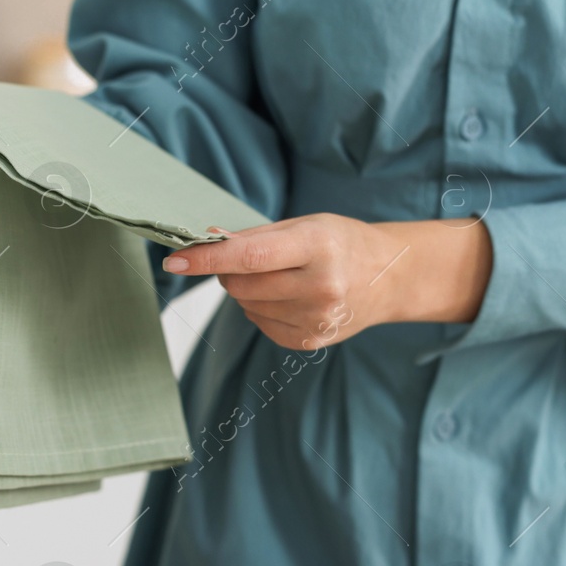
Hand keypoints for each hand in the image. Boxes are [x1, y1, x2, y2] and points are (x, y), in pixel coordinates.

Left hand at [162, 214, 492, 349]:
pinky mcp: (310, 340)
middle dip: (228, 270)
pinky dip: (262, 309)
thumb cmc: (343, 243)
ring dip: (248, 290)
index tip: (175, 259)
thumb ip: (255, 237)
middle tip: (247, 259)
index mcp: (317, 247)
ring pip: (246, 306)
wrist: (390, 277)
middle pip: (241, 284)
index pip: (248, 256)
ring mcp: (316, 319)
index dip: (206, 259)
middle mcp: (319, 286)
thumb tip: (206, 242)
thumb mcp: (306, 225)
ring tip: (282, 277)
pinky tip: (290, 297)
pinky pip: (261, 324)